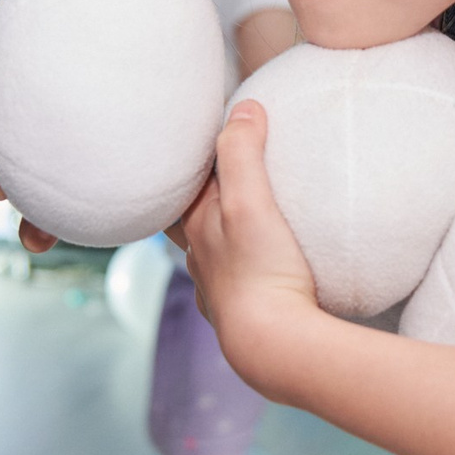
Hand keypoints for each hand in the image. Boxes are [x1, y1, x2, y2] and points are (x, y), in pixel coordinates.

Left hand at [177, 101, 319, 387]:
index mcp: (194, 226)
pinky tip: (262, 268)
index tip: (193, 138)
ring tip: (241, 217)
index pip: (180, 184)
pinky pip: (239, 284)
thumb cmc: (260, 272)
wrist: (274, 348)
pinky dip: (244, 269)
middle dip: (199, 196)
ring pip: (212, 252)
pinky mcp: (244, 315)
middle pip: (190, 217)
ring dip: (221, 233)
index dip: (184, 161)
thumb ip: (242, 153)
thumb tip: (245, 107)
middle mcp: (199, 258)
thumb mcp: (250, 202)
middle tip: (216, 173)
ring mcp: (218, 290)